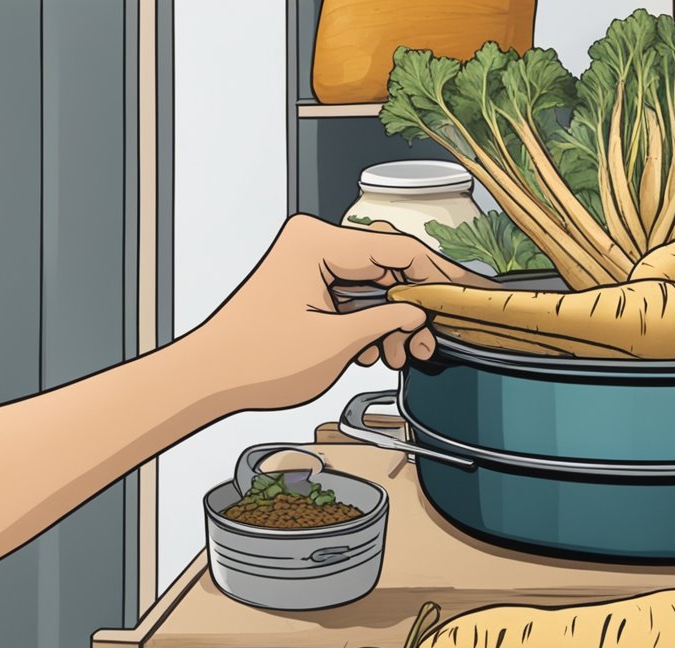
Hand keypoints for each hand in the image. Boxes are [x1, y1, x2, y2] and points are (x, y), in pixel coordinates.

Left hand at [183, 214, 494, 410]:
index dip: (439, 276)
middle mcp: (314, 242)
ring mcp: (309, 261)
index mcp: (317, 242)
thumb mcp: (335, 343)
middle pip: (388, 266)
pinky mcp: (307, 282)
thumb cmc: (254, 359)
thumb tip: (418, 316)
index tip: (467, 293)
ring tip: (399, 355)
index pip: (399, 250)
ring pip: (374, 284)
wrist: (208, 378)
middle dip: (413, 308)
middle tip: (429, 341)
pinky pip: (354, 294)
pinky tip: (375, 350)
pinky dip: (370, 322)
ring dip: (392, 321)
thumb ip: (385, 322)